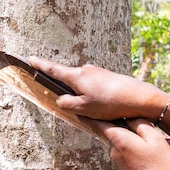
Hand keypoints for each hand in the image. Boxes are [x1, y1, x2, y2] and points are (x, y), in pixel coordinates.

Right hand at [29, 57, 167, 121]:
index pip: (53, 69)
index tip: (30, 59)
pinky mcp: (107, 77)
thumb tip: (60, 99)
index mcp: (76, 76)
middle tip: (74, 105)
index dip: (40, 65)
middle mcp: (86, 70)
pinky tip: (103, 106)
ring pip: (82, 85)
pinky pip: (93, 87)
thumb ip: (68, 104)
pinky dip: (93, 96)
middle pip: (68, 79)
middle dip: (67, 90)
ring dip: (83, 96)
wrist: (139, 98)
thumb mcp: (84, 108)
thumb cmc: (110, 103)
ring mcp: (97, 72)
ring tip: (96, 111)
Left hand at [92, 118, 169, 169]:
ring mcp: (118, 161)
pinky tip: (162, 156)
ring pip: (129, 143)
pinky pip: (133, 153)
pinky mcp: (125, 169)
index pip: (99, 123)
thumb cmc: (159, 166)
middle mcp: (113, 150)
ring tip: (168, 146)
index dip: (90, 114)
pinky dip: (145, 152)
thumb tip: (130, 117)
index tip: (78, 108)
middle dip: (136, 129)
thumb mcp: (154, 138)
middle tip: (157, 130)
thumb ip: (140, 123)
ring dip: (145, 142)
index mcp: (118, 139)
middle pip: (119, 131)